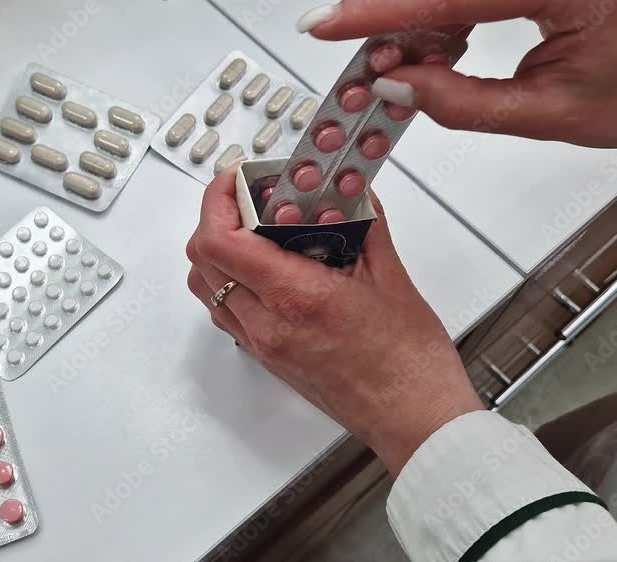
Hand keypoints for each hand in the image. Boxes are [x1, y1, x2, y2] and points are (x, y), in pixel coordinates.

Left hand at [186, 169, 483, 476]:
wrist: (413, 418)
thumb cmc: (408, 365)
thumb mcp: (391, 277)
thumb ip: (364, 224)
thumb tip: (350, 191)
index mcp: (297, 298)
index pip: (221, 240)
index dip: (218, 201)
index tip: (237, 181)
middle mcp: (269, 325)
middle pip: (202, 259)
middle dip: (216, 218)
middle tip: (248, 197)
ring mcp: (263, 344)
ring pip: (206, 287)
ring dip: (218, 250)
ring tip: (254, 229)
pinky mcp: (267, 357)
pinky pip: (225, 311)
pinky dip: (230, 280)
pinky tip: (265, 268)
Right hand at [297, 0, 616, 147]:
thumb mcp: (553, 113)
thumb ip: (465, 102)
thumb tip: (400, 87)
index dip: (379, 13)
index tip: (328, 22)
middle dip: (394, 21)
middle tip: (369, 66)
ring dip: (417, 19)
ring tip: (403, 65)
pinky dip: (443, 12)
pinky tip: (434, 43)